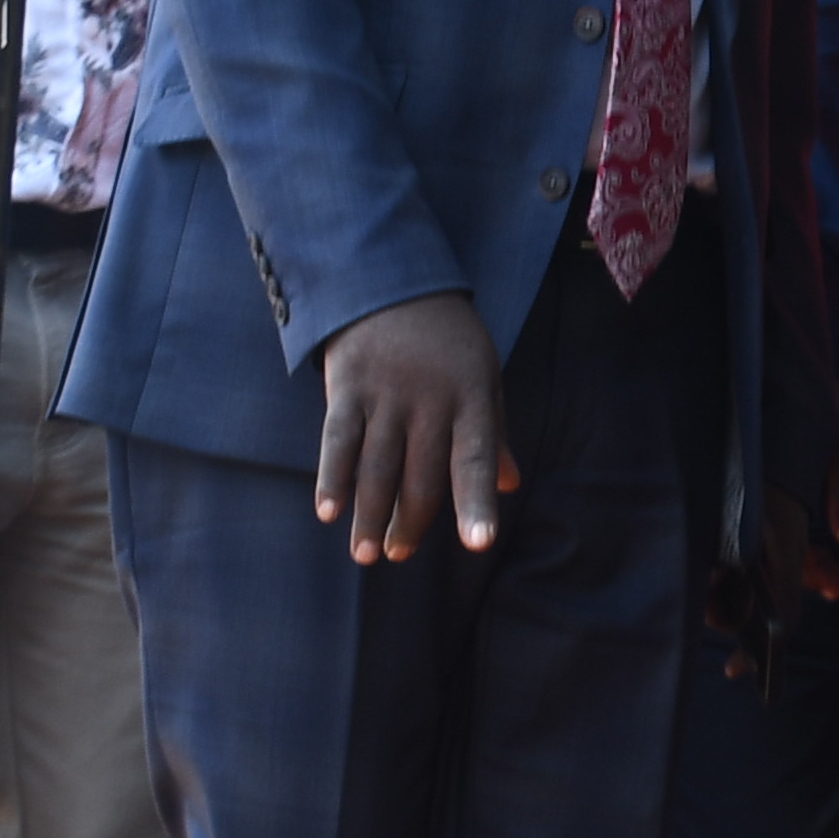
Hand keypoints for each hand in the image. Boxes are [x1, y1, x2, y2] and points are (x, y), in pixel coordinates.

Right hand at [316, 290, 509, 561]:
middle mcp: (430, 400)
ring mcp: (386, 394)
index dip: (476, 503)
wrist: (393, 282)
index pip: (476, 460)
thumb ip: (493, 432)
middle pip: (420, 475)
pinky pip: (337, 440)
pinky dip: (332, 477)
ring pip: (377, 466)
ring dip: (370, 515)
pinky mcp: (347, 387)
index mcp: (472, 399)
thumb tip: (510, 484)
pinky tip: (328, 511)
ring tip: (366, 555)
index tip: (478, 544)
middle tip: (399, 555)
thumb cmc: (447, 342)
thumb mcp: (483, 377)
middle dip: (411, 522)